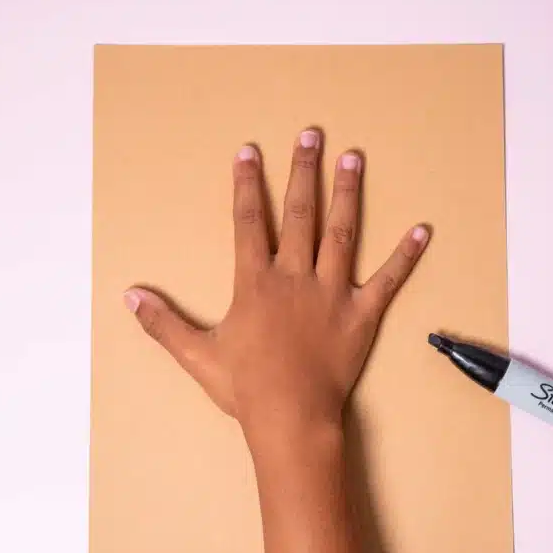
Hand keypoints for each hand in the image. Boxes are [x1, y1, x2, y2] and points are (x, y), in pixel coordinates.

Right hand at [123, 128, 428, 441]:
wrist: (291, 417)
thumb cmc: (245, 388)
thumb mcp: (196, 354)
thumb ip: (163, 322)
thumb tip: (130, 296)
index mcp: (256, 283)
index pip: (249, 221)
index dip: (247, 184)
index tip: (249, 151)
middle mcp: (295, 277)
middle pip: (299, 214)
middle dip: (303, 172)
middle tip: (312, 135)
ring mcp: (331, 293)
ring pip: (342, 233)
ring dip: (347, 194)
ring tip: (353, 158)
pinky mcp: (361, 315)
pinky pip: (387, 280)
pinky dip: (405, 256)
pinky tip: (422, 230)